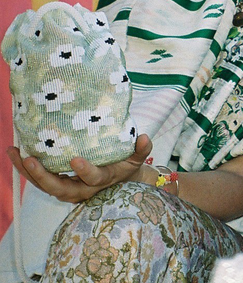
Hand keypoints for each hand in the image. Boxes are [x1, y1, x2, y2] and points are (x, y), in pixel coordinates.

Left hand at [8, 134, 152, 203]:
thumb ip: (141, 149)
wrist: (120, 183)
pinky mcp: (59, 184)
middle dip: (42, 176)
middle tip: (30, 159)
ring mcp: (68, 189)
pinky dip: (26, 169)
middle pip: (59, 188)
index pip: (93, 179)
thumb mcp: (137, 159)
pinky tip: (16, 152)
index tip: (76, 159)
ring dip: (27, 171)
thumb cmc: (127, 167)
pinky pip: (40, 179)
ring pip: (44, 185)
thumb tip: (144, 138)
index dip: (85, 171)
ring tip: (14, 152)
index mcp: (102, 181)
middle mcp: (82, 190)